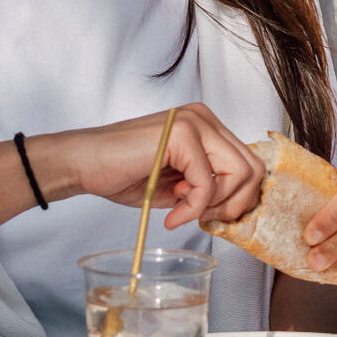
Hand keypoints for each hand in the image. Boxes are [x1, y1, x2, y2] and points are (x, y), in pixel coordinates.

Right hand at [39, 105, 262, 229]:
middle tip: (203, 218)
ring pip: (239, 174)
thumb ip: (207, 188)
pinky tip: (171, 215)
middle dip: (232, 204)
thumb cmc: (123, 172)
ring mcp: (195, 122)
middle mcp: (205, 118)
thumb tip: (234, 206)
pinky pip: (207, 183)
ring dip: (213, 205)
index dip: (237, 198)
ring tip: (182, 212)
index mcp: (207, 127)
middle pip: (253, 169)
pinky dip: (192, 208)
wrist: (83, 164)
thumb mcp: (178, 184)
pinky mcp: (182, 134)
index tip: (211, 215)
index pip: (250, 164)